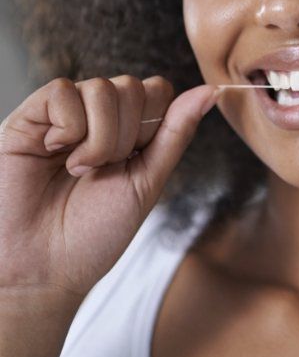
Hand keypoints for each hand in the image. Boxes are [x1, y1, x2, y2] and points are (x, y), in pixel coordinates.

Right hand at [0, 75, 216, 301]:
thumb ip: (177, 132)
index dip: (153, 124)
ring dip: (99, 138)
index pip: (157, 90)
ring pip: (101, 88)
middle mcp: (96, 115)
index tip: (133, 161)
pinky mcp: (28, 117)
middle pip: (133, 87)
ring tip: (79, 169)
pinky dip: (67, 127)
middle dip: (127, 137)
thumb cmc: (96, 232)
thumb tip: (211, 91)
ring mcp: (63, 114)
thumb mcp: (148, 180)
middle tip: (102, 171)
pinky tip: (54, 153)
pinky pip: (61, 91)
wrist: (45, 269)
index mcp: (128, 128)